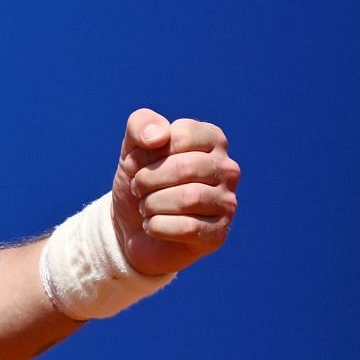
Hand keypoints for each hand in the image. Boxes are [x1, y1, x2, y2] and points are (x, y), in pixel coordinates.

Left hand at [112, 108, 240, 277]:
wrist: (132, 227)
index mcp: (211, 140)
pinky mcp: (219, 233)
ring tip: (145, 207)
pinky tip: (152, 226)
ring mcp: (227, 202)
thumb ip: (141, 125)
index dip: (146, 152)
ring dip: (151, 204)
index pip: (180, 137)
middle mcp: (227, 169)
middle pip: (184, 168)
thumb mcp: (132, 147)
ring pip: (188, 198)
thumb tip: (159, 136)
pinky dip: (156, 226)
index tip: (136, 164)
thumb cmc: (141, 181)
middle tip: (137, 188)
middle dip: (147, 179)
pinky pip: (187, 227)